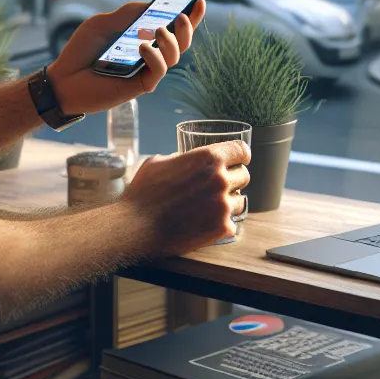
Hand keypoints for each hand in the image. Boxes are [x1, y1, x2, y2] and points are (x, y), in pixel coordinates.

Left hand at [46, 0, 206, 114]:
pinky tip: (143, 47)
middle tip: (183, 16)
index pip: (172, 27)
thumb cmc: (82, 51)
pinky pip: (158, 72)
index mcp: (143, 37)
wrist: (62, 78)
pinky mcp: (140, 86)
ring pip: (174, 57)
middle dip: (188, 28)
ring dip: (171, 40)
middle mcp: (149, 55)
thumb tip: (154, 6)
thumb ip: (128, 14)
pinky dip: (156, 57)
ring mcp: (146, 71)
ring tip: (158, 31)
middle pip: (181, 42)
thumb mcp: (103, 23)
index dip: (190, 15)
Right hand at [121, 141, 250, 252]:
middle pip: (244, 176)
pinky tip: (206, 225)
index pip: (241, 150)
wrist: (136, 227)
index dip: (240, 155)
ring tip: (209, 208)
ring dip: (228, 203)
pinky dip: (222, 225)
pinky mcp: (221, 228)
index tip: (237, 161)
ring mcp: (223, 205)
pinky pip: (232, 224)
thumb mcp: (158, 163)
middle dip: (233, 180)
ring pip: (240, 201)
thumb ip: (178, 158)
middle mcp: (220, 179)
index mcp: (208, 158)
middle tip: (217, 188)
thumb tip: (183, 160)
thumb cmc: (143, 193)